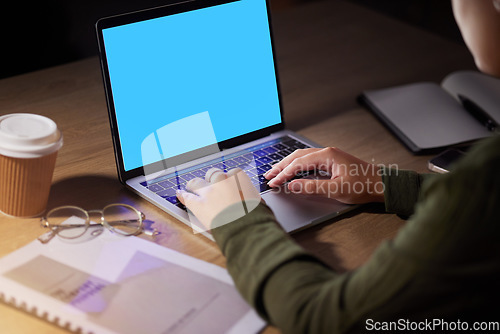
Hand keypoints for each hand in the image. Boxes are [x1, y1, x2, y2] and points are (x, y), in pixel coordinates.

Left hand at [177, 168, 260, 230]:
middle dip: (212, 179)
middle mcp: (222, 181)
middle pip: (213, 174)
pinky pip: (186, 196)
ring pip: (196, 182)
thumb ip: (251, 197)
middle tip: (212, 186)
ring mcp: (209, 191)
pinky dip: (182, 194)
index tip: (228, 185)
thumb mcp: (259, 203)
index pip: (232, 173)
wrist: (245, 229)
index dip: (229, 180)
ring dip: (195, 185)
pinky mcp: (198, 204)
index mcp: (238, 178)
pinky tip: (179, 193)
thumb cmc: (255, 218)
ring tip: (192, 187)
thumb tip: (253, 199)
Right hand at [265, 147, 384, 203]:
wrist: (382, 184)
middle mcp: (327, 152)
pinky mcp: (332, 161)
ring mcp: (329, 155)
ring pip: (302, 157)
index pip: (297, 163)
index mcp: (327, 155)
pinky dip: (297, 165)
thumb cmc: (364, 186)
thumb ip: (312, 187)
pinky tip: (293, 171)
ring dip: (288, 165)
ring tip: (276, 172)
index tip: (273, 182)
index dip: (283, 173)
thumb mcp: (337, 189)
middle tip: (268, 176)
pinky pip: (309, 160)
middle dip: (281, 166)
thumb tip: (293, 185)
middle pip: (297, 156)